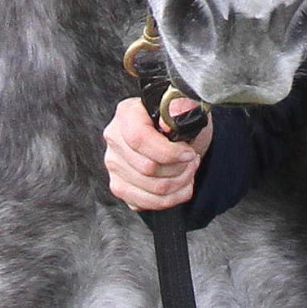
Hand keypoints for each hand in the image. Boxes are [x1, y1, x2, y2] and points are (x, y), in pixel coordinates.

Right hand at [103, 96, 213, 210]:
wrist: (178, 137)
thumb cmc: (179, 121)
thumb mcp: (189, 107)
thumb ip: (185, 104)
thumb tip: (177, 110)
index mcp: (127, 113)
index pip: (139, 138)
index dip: (169, 152)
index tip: (189, 153)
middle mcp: (115, 139)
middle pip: (147, 167)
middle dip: (179, 168)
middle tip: (192, 160)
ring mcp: (114, 165)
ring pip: (151, 188)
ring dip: (179, 184)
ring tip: (188, 171)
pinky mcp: (120, 186)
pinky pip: (147, 203)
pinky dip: (171, 198)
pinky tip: (180, 184)